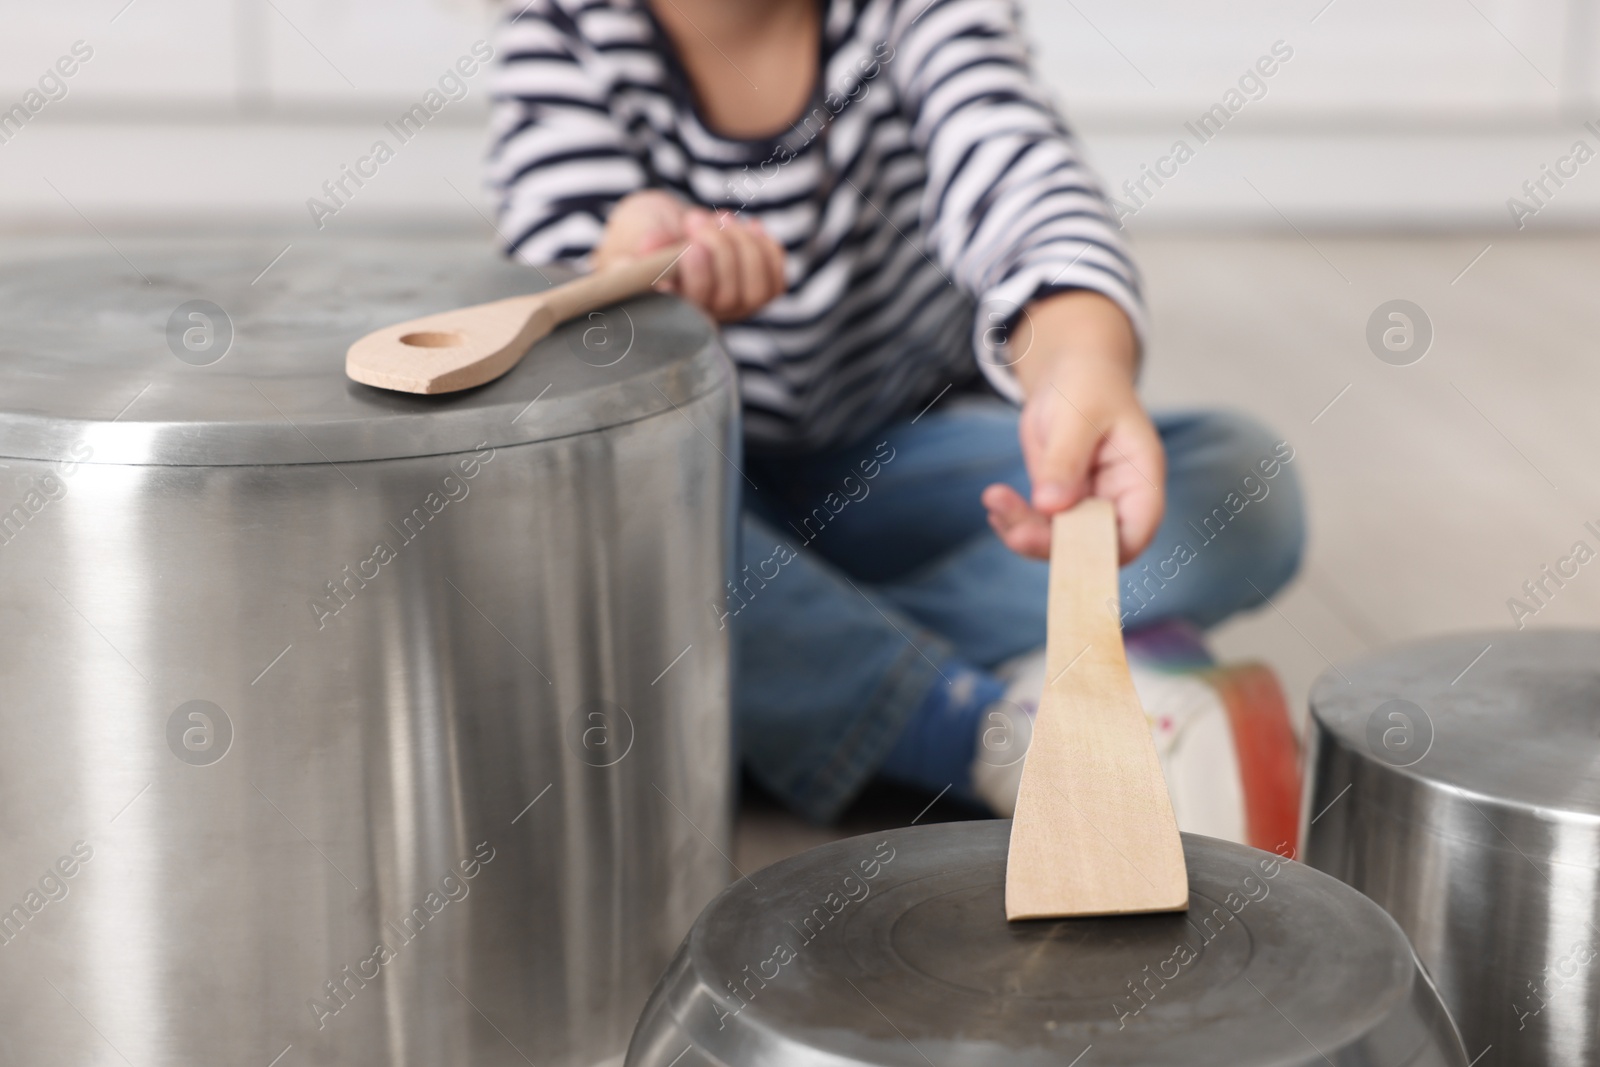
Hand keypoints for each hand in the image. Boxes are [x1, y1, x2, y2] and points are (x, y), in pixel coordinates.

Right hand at [594, 190, 785, 320]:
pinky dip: (768, 250)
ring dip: (746, 247)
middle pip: (729, 296)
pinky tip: (751, 227)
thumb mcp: (640, 230)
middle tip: (695, 220)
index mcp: (671, 309)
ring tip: (721, 218)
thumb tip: (649, 247)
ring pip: (757, 290)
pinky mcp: (756, 292)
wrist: (671, 227)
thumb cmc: (650, 231)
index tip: (692, 246)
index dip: (699, 278)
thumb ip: (645, 241)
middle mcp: (705, 316)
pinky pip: (776, 282)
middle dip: (720, 249)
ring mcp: (734, 308)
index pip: (694, 308)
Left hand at [980, 291, 1164, 563]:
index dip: (1105, 552)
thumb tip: (1050, 505)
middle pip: (1091, 544)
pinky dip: (1015, 519)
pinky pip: (1039, 523)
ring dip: (1023, 529)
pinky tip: (994, 504)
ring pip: (1059, 538)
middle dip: (1051, 543)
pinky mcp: (1059, 500)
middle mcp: (1117, 498)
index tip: (1064, 548)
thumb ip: (1065, 460)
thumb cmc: (1088, 384)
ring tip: (994, 501)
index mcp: (1139, 478)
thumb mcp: (1077, 416)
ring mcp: (1087, 503)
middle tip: (1013, 530)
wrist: (1070, 371)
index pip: (1135, 532)